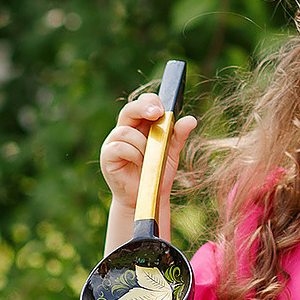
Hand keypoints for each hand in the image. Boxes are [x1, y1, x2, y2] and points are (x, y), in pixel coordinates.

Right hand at [100, 91, 197, 214]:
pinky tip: (141, 164)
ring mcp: (114, 142)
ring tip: (151, 158)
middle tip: (157, 113)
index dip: (151, 102)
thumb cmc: (157, 173)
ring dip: (142, 143)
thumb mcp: (171, 153)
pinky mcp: (107, 156)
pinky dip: (133, 154)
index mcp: (141, 125)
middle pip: (129, 109)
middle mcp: (125, 130)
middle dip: (143, 108)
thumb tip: (191, 119)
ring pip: (125, 131)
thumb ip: (178, 136)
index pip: (143, 103)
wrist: (146, 197)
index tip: (163, 109)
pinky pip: (120, 147)